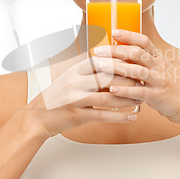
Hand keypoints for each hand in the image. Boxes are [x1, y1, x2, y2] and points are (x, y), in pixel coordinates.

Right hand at [24, 53, 140, 138]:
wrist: (36, 118)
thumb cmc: (56, 98)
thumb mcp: (69, 79)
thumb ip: (87, 73)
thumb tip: (109, 64)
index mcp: (75, 71)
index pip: (101, 61)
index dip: (120, 61)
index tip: (135, 64)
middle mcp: (75, 82)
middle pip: (107, 77)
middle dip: (128, 80)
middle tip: (143, 82)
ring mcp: (75, 99)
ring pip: (108, 97)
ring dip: (128, 99)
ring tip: (141, 99)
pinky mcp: (77, 115)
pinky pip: (103, 115)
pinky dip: (119, 116)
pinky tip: (131, 117)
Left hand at [93, 29, 179, 125]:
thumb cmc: (176, 89)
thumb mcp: (164, 71)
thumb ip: (148, 64)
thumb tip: (127, 56)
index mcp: (159, 60)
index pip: (144, 42)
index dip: (129, 35)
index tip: (114, 31)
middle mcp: (159, 68)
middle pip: (136, 53)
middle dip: (115, 50)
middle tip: (98, 50)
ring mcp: (158, 81)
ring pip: (136, 71)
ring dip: (116, 68)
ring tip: (100, 66)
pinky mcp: (157, 97)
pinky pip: (139, 92)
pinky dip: (125, 90)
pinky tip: (112, 90)